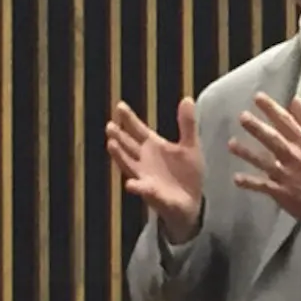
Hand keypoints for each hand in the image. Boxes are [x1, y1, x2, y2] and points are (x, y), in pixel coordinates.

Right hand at [106, 98, 204, 241]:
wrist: (191, 201)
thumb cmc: (187, 173)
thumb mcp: (190, 146)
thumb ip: (187, 124)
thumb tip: (187, 98)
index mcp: (154, 146)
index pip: (138, 129)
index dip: (129, 119)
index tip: (120, 106)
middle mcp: (144, 160)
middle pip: (128, 145)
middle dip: (119, 136)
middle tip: (110, 125)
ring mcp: (144, 176)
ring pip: (128, 164)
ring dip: (120, 156)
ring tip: (111, 145)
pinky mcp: (151, 192)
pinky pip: (142, 189)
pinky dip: (137, 187)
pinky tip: (131, 184)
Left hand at [228, 94, 300, 221]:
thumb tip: (294, 100)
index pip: (286, 122)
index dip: (271, 108)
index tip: (257, 97)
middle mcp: (294, 156)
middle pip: (274, 139)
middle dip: (258, 128)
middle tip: (242, 117)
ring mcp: (286, 174)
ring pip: (264, 162)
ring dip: (247, 153)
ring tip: (231, 144)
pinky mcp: (281, 191)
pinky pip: (263, 186)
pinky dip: (250, 183)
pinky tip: (236, 178)